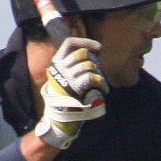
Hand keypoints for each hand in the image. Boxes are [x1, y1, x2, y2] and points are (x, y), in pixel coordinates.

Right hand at [34, 36, 105, 150]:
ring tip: (102, 85)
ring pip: (89, 66)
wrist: (60, 118)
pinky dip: (101, 83)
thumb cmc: (68, 98)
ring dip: (100, 75)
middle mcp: (59, 68)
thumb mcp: (68, 78)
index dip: (85, 42)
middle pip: (83, 54)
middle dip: (96, 62)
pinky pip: (92, 78)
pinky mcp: (74, 87)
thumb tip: (96, 52)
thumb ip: (77, 65)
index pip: (69, 43)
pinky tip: (104, 90)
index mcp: (56, 63)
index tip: (99, 47)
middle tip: (100, 74)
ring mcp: (66, 77)